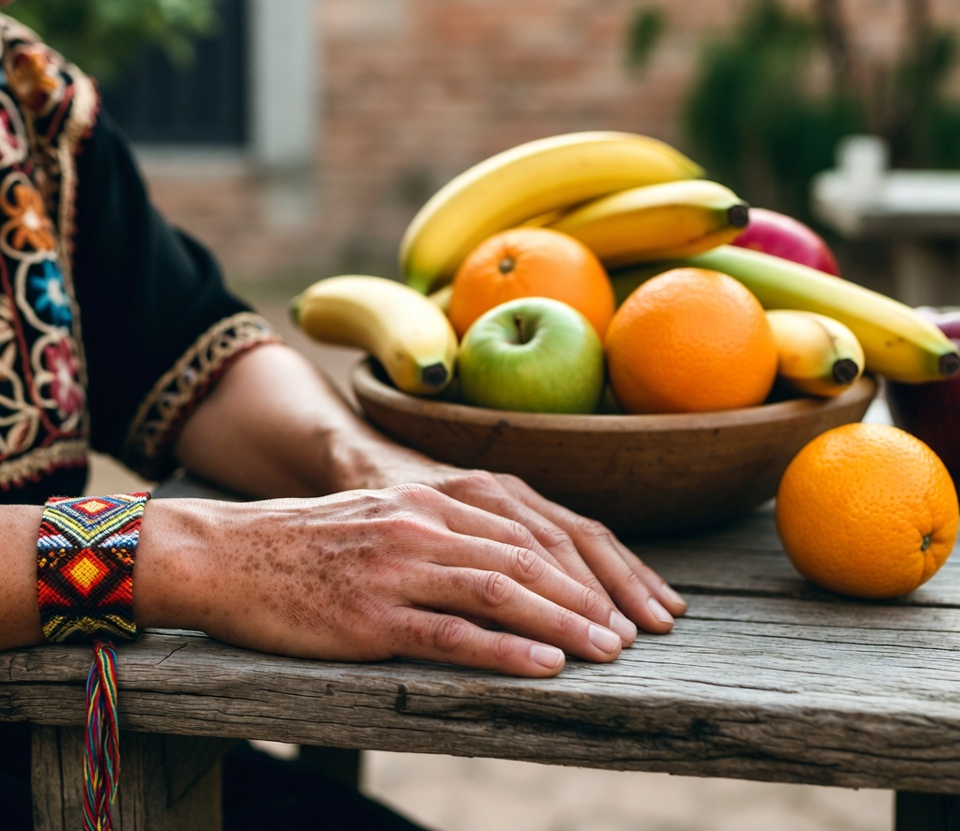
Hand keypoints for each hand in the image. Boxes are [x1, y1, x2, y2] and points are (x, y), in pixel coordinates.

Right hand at [137, 487, 653, 676]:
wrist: (227, 552)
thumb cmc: (304, 543)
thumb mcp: (379, 517)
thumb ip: (435, 530)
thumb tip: (493, 565)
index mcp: (426, 500)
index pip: (522, 531)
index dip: (575, 565)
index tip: (614, 596)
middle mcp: (420, 524)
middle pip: (523, 559)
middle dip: (585, 597)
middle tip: (629, 630)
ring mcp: (396, 569)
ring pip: (499, 591)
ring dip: (562, 622)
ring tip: (607, 650)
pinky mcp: (369, 616)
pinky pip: (451, 634)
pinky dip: (506, 650)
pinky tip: (545, 666)